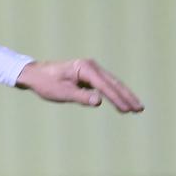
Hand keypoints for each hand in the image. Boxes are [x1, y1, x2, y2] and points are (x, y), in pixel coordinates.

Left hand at [17, 58, 143, 111]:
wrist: (36, 74)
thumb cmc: (46, 83)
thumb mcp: (61, 93)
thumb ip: (81, 97)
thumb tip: (99, 101)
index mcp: (84, 68)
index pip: (105, 86)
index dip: (117, 99)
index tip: (127, 110)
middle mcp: (90, 66)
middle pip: (113, 83)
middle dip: (127, 96)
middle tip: (140, 109)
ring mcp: (91, 69)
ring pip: (112, 83)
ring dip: (124, 95)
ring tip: (136, 107)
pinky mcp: (89, 74)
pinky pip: (106, 84)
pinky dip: (115, 93)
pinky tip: (123, 102)